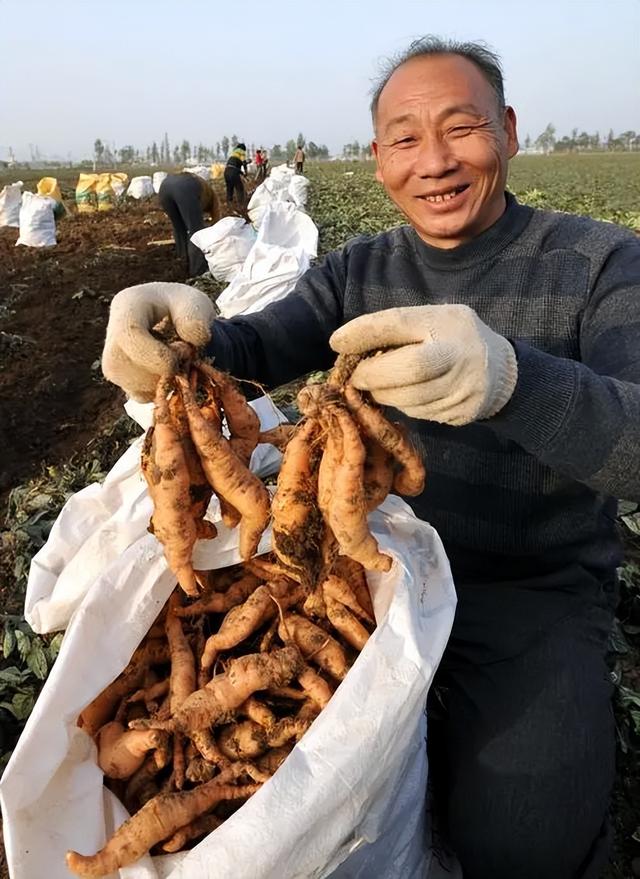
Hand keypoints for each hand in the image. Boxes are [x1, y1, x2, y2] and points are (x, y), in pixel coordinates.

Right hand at [102, 282, 215, 401]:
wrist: (179, 317)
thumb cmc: (187, 308)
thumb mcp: (198, 304)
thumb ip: (197, 318)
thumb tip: (192, 340)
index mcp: (126, 306)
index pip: (127, 335)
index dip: (156, 353)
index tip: (184, 353)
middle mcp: (111, 334)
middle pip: (122, 366)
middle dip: (161, 370)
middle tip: (185, 353)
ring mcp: (113, 360)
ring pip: (132, 385)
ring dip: (165, 380)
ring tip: (179, 358)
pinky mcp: (123, 381)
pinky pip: (141, 396)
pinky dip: (163, 389)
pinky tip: (171, 370)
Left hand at [330, 305, 517, 425]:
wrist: (504, 373)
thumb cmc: (453, 340)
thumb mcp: (432, 320)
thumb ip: (398, 329)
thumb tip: (346, 344)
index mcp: (447, 321)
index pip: (400, 322)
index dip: (363, 333)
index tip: (336, 342)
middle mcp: (460, 353)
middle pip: (409, 369)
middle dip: (374, 375)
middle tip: (357, 377)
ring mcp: (464, 386)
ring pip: (411, 398)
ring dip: (385, 394)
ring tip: (380, 385)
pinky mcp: (462, 412)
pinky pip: (422, 414)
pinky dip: (405, 406)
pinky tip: (406, 395)